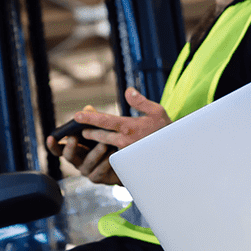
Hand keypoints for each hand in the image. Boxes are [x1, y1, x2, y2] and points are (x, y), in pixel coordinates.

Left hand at [46, 88, 171, 184]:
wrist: (173, 151)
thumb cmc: (165, 129)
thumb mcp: (157, 111)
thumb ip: (140, 101)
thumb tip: (128, 91)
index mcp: (129, 126)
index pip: (104, 120)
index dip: (89, 117)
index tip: (76, 115)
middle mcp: (124, 140)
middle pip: (99, 135)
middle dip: (88, 131)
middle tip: (81, 128)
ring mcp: (124, 152)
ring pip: (105, 145)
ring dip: (97, 140)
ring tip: (90, 135)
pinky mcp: (127, 160)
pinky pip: (113, 154)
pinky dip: (108, 149)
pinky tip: (107, 147)